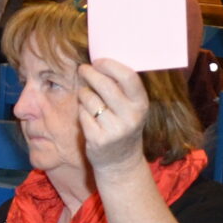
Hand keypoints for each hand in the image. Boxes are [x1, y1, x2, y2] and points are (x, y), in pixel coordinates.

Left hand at [76, 59, 151, 174]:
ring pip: (89, 99)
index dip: (110, 65)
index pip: (128, 77)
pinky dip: (81, 110)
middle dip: (90, 73)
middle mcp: (130, 117)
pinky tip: (87, 115)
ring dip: (84, 93)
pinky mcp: (97, 139)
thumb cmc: (123, 125)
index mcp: (141, 105)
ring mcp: (114, 130)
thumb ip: (122, 88)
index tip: (98, 61)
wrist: (120, 161)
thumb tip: (101, 62)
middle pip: (105, 85)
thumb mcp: (131, 108)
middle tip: (83, 69)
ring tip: (87, 97)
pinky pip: (82, 114)